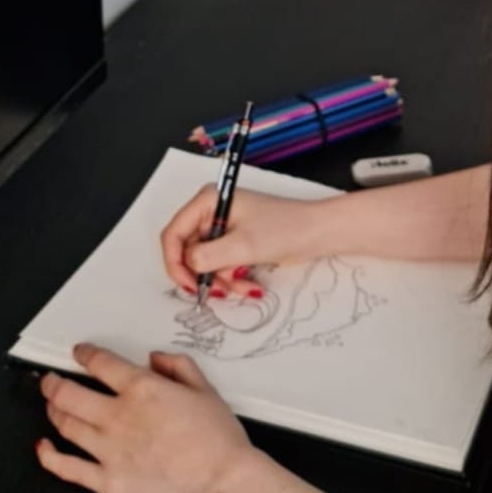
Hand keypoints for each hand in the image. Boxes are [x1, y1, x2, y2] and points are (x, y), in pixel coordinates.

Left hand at [36, 342, 255, 492]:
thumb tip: (155, 358)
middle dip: (54, 384)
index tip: (80, 353)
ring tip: (52, 407)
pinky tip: (43, 448)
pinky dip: (48, 456)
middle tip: (50, 381)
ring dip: (53, 411)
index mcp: (143, 389)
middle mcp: (117, 416)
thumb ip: (180, 368)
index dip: (86, 355)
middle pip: (69, 394)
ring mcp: (107, 450)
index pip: (101, 364)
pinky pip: (65, 467)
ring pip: (64, 425)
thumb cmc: (220, 441)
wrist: (221, 487)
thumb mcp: (208, 392)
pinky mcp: (105, 482)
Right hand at [161, 185, 326, 297]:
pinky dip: (230, 278)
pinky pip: (221, 265)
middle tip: (215, 291)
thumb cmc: (287, 228)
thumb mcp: (243, 246)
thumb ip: (208, 256)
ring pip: (205, 262)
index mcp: (209, 201)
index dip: (174, 262)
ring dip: (220, 280)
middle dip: (203, 274)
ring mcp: (223, 227)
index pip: (173, 233)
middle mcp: (212, 211)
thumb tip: (187, 265)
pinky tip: (247, 285)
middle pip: (187, 250)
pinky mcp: (235, 241)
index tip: (187, 284)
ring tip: (241, 287)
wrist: (318, 232)